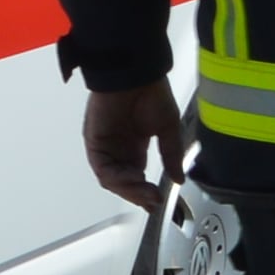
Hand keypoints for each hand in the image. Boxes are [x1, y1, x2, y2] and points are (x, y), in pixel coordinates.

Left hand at [84, 84, 190, 213]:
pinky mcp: (94, 142)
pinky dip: (118, 179)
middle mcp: (118, 148)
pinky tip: (134, 180)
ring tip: (146, 193)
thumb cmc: (151, 92)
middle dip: (139, 194)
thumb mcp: (168, 128)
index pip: (137, 177)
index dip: (145, 192)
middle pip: (123, 182)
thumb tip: (179, 178)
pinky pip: (103, 168)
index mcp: (135, 145)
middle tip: (153, 200)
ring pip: (112, 179)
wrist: (136, 72)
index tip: (157, 202)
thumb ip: (171, 155)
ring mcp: (105, 146)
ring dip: (129, 189)